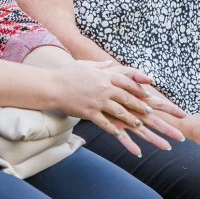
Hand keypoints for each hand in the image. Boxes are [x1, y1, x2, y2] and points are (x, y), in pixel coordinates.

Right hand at [50, 61, 171, 155]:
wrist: (51, 86)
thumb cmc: (66, 74)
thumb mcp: (85, 65)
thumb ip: (100, 66)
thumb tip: (109, 63)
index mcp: (104, 76)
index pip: (127, 82)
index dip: (138, 89)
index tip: (147, 95)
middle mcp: (104, 88)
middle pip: (127, 98)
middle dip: (139, 106)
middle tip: (149, 112)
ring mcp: (97, 101)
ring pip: (119, 112)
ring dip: (131, 119)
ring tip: (139, 125)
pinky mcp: (89, 113)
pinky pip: (105, 123)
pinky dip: (115, 131)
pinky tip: (122, 136)